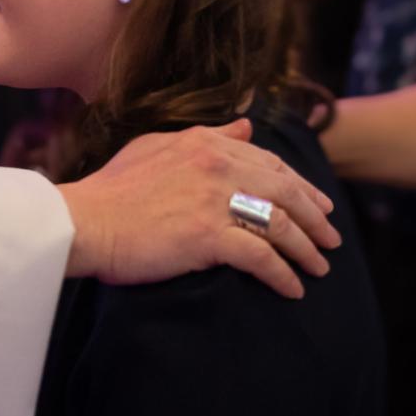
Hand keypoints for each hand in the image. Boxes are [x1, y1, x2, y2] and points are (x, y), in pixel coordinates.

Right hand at [56, 119, 341, 298]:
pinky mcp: (209, 236)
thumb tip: (246, 126)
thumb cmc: (112, 190)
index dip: (301, 186)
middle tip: (331, 239)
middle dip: (316, 218)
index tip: (319, 205)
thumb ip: (205, 136)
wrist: (84, 221)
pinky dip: (283, 275)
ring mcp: (214, 200)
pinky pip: (262, 258)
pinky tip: (292, 289)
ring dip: (306, 250)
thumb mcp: (156, 148)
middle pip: (285, 191)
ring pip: (281, 224)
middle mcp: (216, 165)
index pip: (269, 162)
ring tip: (319, 268)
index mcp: (204, 143)